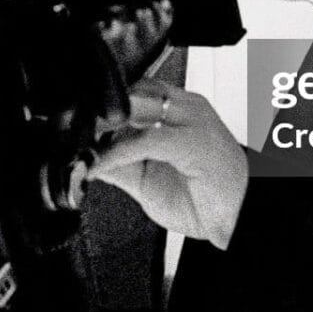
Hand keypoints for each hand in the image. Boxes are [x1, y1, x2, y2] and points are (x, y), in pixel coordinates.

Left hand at [89, 80, 246, 247]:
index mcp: (179, 108)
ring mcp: (193, 121)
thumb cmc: (203, 198)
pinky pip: (146, 139)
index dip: (104, 107)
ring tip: (84, 150)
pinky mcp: (194, 141)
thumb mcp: (146, 178)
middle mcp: (187, 108)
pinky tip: (101, 165)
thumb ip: (118, 164)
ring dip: (104, 130)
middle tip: (75, 137)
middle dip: (100, 115)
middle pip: (132, 94)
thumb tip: (84, 158)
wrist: (237, 221)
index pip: (133, 91)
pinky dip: (116, 153)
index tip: (77, 127)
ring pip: (137, 109)